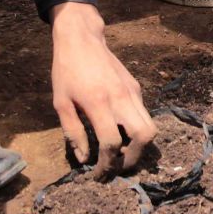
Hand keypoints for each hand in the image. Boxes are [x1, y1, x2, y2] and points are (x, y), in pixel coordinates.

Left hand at [49, 2, 154, 174]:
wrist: (81, 39)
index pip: (112, 143)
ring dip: (140, 146)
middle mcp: (121, 98)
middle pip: (144, 137)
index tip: (98, 174)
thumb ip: (73, 133)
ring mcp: (132, 92)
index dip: (106, 164)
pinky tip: (120, 130)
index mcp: (98, 103)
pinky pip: (143, 114)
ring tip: (123, 154)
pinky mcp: (136, 87)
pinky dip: (136, 129)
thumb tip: (85, 159)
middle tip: (118, 166)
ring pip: (151, 127)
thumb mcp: (61, 103)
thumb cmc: (66, 71)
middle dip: (134, 158)